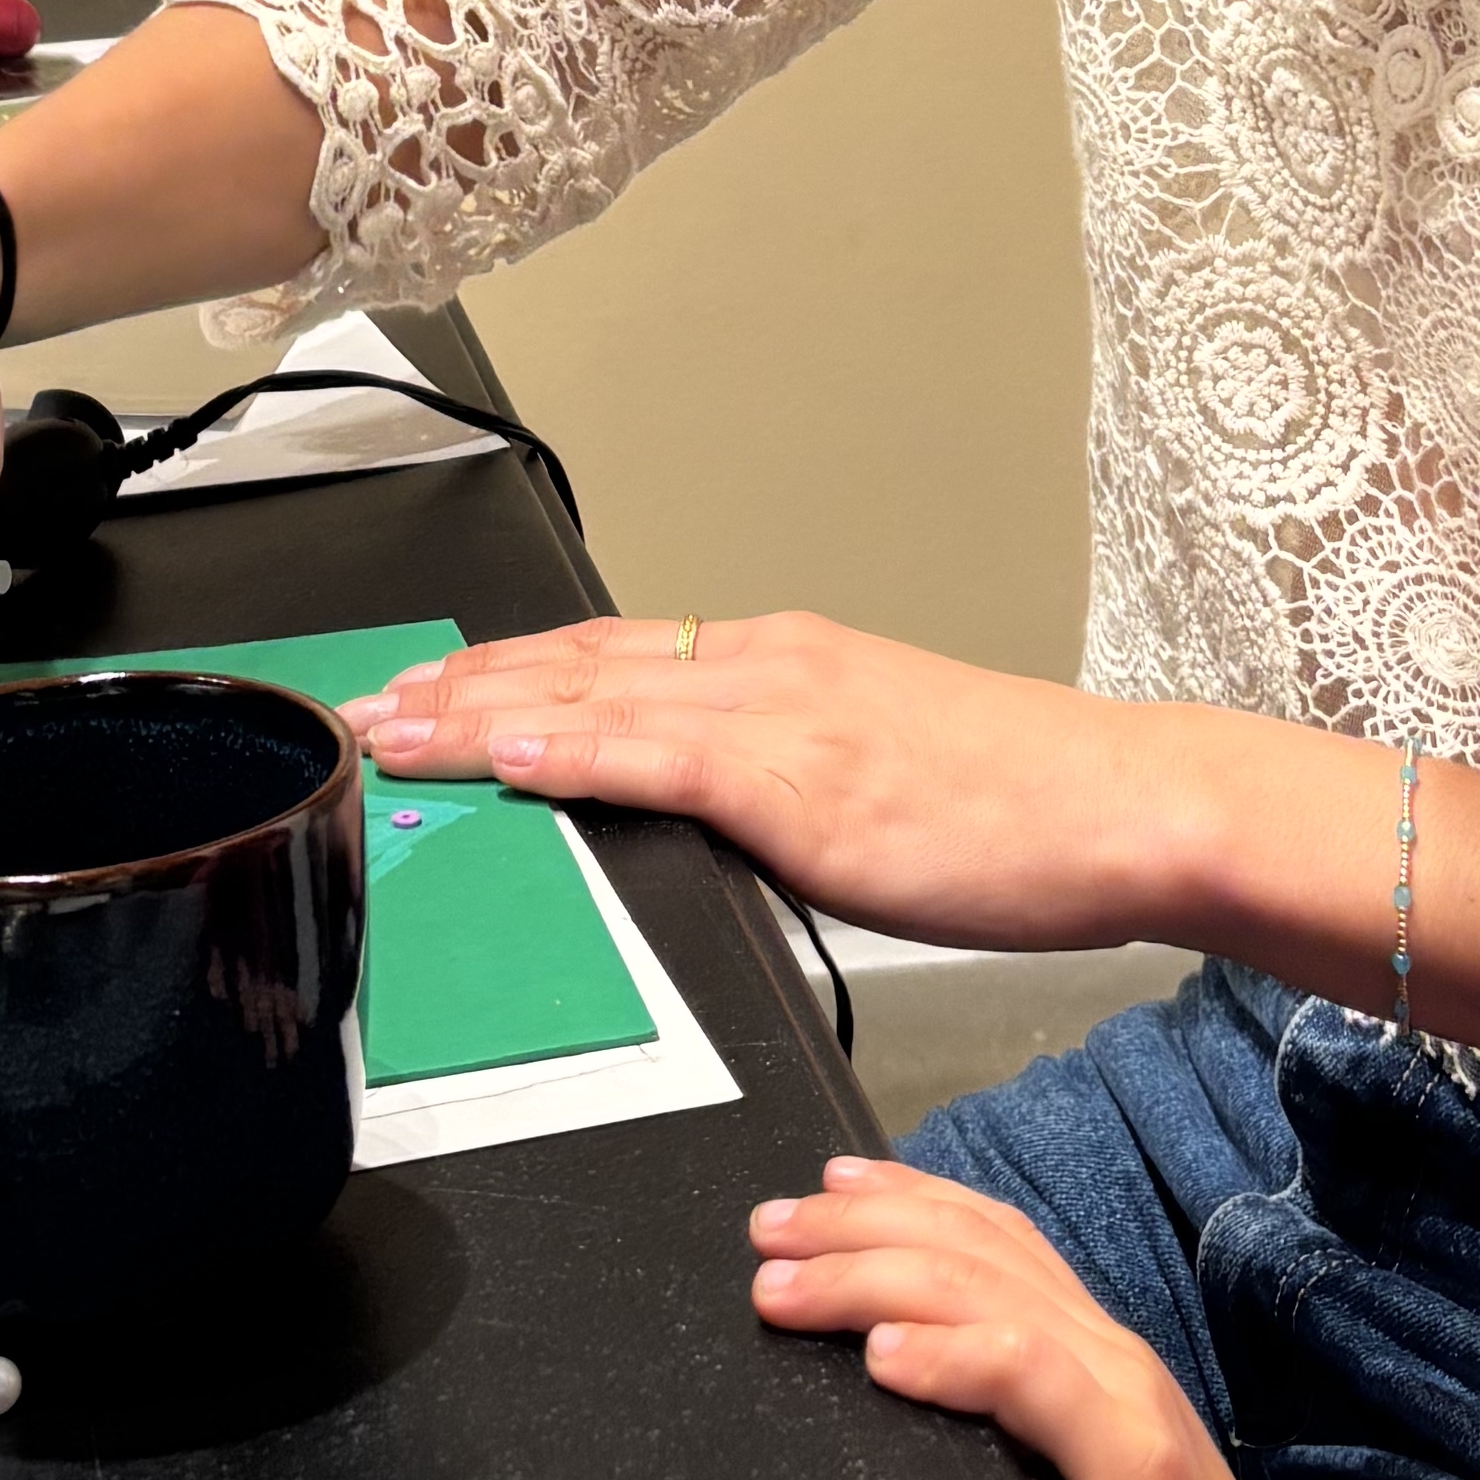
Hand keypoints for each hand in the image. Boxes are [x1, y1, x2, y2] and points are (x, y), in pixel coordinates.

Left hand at [348, 609, 1176, 947]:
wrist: (1120, 806)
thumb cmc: (1018, 809)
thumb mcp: (873, 778)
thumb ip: (775, 788)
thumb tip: (701, 821)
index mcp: (782, 662)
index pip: (606, 658)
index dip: (501, 677)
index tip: (420, 699)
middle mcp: (768, 666)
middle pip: (576, 667)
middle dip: (457, 693)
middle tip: (359, 717)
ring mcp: (782, 713)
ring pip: (595, 702)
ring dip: (477, 720)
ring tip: (390, 738)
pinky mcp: (804, 777)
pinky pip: (660, 757)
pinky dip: (571, 751)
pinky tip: (505, 758)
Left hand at [747, 1158, 1283, 1479]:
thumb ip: (1008, 1429)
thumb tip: (892, 1389)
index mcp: (1092, 1352)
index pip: (995, 1238)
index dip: (909, 1197)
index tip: (824, 1183)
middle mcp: (1108, 1352)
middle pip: (971, 1252)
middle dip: (858, 1228)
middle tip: (767, 1231)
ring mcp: (1125, 1397)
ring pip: (984, 1296)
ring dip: (870, 1281)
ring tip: (787, 1289)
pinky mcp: (1134, 1460)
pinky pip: (1030, 1380)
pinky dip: (953, 1356)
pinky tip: (885, 1356)